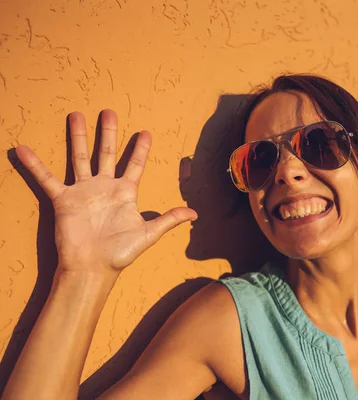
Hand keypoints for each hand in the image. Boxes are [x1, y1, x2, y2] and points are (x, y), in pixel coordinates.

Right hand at [15, 109, 196, 273]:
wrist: (93, 267)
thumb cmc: (121, 252)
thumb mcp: (149, 234)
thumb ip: (169, 219)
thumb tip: (196, 213)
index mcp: (125, 193)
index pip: (134, 165)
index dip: (140, 149)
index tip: (146, 132)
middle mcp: (104, 187)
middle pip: (106, 153)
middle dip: (109, 133)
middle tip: (109, 111)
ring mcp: (83, 192)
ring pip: (79, 157)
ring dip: (78, 136)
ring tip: (76, 114)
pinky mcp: (63, 200)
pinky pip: (47, 179)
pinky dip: (35, 165)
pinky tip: (23, 149)